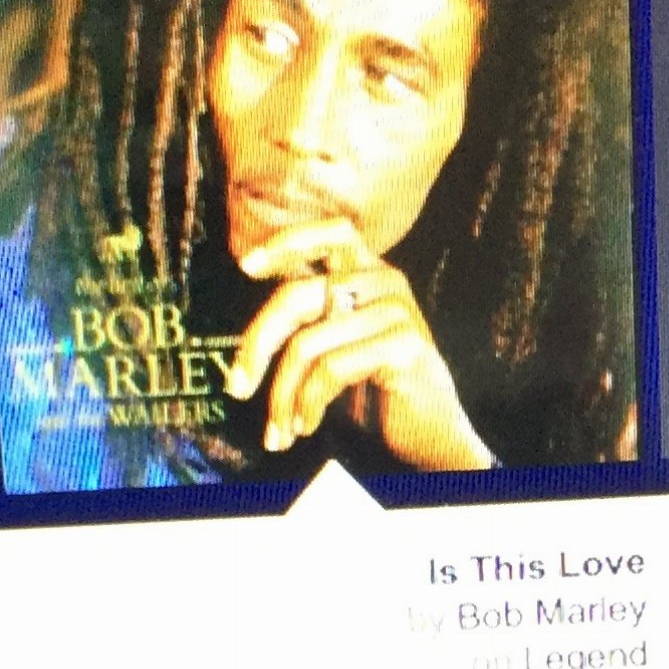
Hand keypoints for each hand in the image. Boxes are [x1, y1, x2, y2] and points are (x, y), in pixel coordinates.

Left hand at [225, 217, 494, 470]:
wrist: (432, 435)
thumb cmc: (378, 394)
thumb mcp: (338, 347)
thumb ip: (310, 321)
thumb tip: (253, 330)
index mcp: (370, 273)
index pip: (330, 233)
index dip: (286, 241)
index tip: (246, 265)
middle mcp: (386, 281)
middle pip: (297, 297)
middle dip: (257, 346)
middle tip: (236, 388)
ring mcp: (397, 312)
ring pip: (307, 344)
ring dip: (283, 395)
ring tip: (280, 430)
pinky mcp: (404, 346)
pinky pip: (331, 369)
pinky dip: (309, 404)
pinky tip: (306, 425)